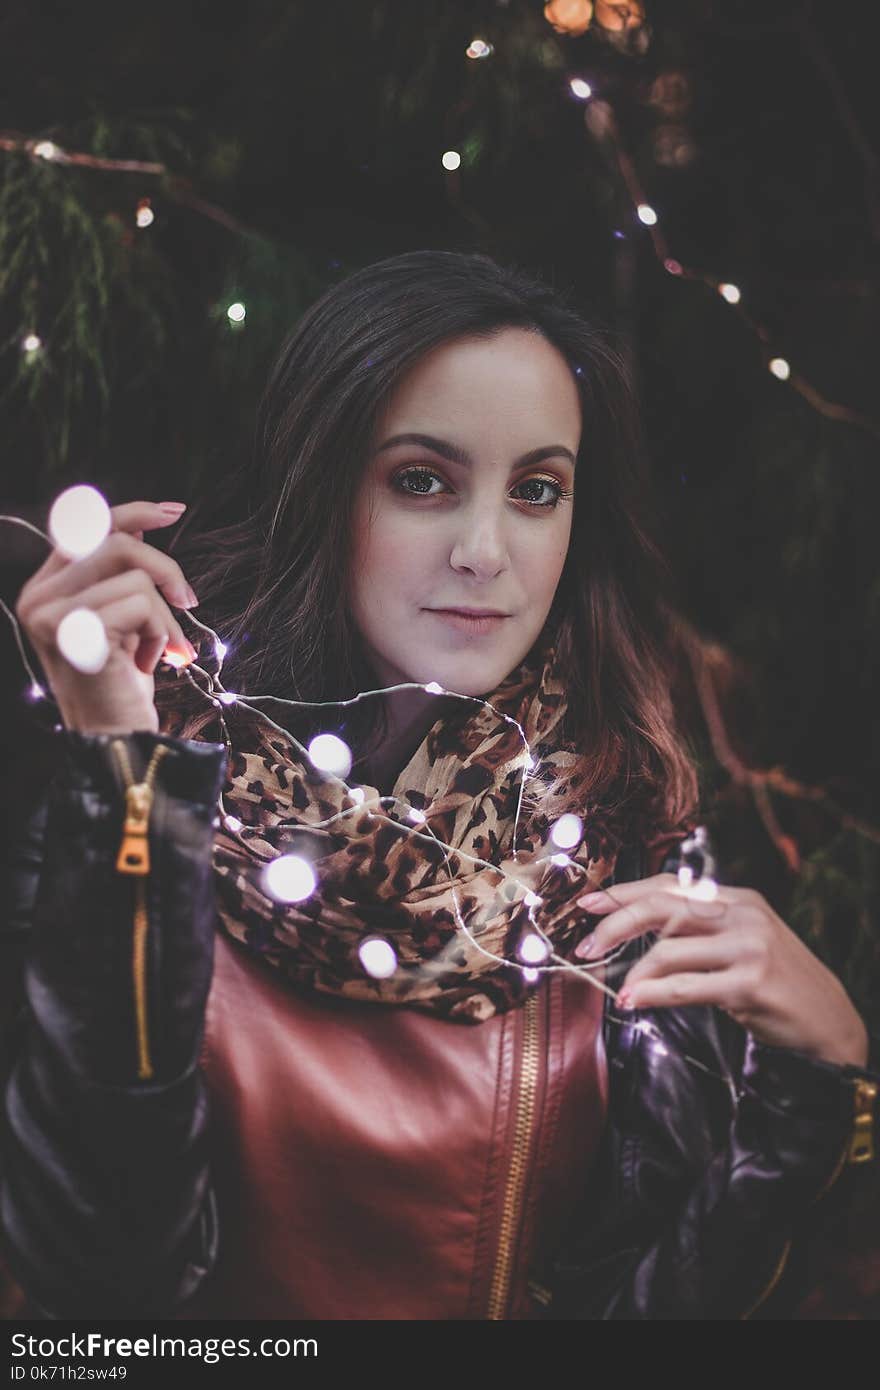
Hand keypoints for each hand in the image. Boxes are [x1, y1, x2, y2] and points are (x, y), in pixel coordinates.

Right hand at [15, 500, 199, 736]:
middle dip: (165, 569)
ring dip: (164, 617)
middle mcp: (39, 598)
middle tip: (189, 601)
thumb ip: (122, 574)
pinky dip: (160, 633)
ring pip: (135, 578)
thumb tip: (146, 524)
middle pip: (115, 543)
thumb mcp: (122, 618)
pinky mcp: (76, 634)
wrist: (116, 737)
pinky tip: (150, 662)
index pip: (85, 529)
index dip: (132, 513)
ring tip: (161, 650)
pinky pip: (141, 604)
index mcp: (45, 588)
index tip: (175, 512)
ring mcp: (52, 616)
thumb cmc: (122, 681)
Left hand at [574, 873, 869, 1068]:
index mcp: (736, 898)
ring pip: (669, 950)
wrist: (826, 1019)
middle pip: (662, 909)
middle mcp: (742, 915)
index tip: (588, 903)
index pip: (669, 886)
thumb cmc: (773, 980)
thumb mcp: (740, 942)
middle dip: (616, 926)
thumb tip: (638, 928)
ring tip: (617, 992)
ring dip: (634, 972)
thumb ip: (698, 930)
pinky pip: (685, 987)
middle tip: (585, 948)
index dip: (625, 893)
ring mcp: (748, 948)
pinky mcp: (749, 984)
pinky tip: (633, 1001)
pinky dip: (653, 994)